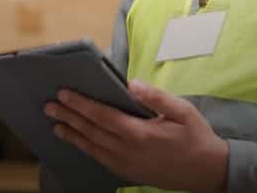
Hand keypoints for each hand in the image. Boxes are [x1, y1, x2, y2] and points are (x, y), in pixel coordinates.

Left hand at [44, 79, 228, 192]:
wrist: (208, 172)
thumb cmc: (196, 137)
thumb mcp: (182, 111)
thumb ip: (156, 97)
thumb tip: (132, 83)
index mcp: (139, 133)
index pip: (102, 115)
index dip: (81, 104)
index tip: (64, 94)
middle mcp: (127, 151)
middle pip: (91, 131)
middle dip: (69, 117)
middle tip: (49, 106)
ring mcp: (126, 165)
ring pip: (92, 148)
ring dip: (72, 135)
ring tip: (55, 125)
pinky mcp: (128, 173)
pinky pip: (101, 160)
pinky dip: (86, 149)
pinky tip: (78, 142)